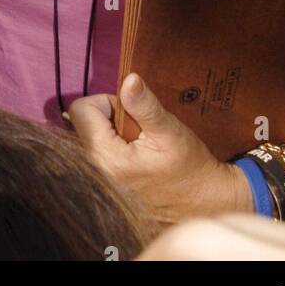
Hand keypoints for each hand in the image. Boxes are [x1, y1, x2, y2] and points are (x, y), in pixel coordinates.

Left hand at [68, 72, 251, 224]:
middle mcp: (96, 174)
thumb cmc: (189, 168)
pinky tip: (135, 159)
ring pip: (88, 140)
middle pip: (82, 125)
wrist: (203, 206)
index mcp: (107, 159)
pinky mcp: (105, 192)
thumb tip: (128, 79)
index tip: (130, 113)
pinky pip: (95, 158)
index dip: (106, 102)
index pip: (81, 110)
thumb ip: (144, 105)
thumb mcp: (169, 130)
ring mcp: (99, 185)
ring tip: (137, 146)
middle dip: (108, 119)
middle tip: (137, 131)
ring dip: (110, 135)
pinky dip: (112, 151)